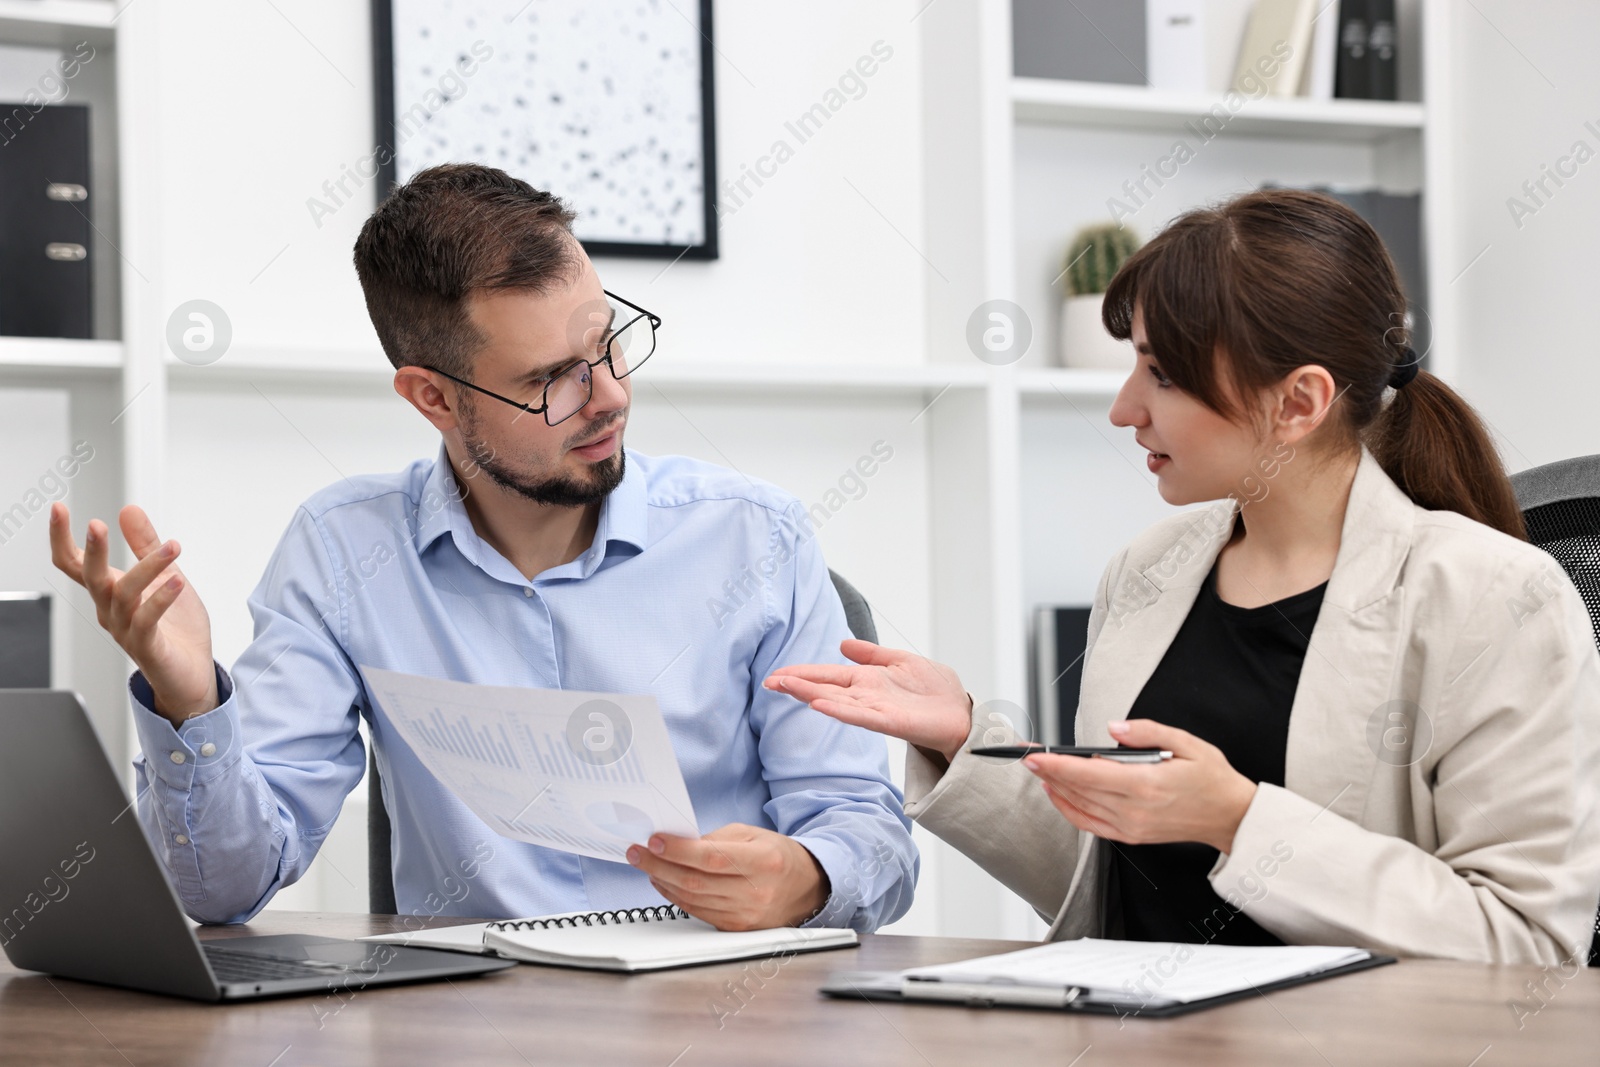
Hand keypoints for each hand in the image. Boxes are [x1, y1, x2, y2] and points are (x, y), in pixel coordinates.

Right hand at [49, 502, 217, 725]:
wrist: (192, 675)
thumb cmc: (177, 629)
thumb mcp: (166, 576)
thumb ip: (146, 546)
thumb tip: (128, 510)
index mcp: (111, 592)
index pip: (74, 564)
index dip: (61, 538)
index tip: (58, 508)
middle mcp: (111, 611)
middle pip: (90, 578)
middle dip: (92, 551)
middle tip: (97, 525)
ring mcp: (126, 630)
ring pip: (124, 595)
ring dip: (148, 568)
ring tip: (172, 548)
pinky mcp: (147, 647)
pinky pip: (147, 621)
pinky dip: (161, 599)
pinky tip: (177, 582)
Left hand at [626, 824, 828, 930]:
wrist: (806, 889)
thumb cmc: (777, 856)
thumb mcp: (752, 835)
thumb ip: (716, 839)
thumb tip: (676, 844)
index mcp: (764, 862)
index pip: (712, 858)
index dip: (678, 850)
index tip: (654, 841)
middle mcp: (756, 892)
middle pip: (695, 882)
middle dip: (659, 865)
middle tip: (637, 853)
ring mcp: (745, 915)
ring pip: (692, 899)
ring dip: (662, 881)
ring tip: (646, 865)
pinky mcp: (736, 929)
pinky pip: (697, 912)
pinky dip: (676, 896)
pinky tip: (664, 882)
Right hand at [762, 639, 972, 762]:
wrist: (961, 712)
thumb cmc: (936, 690)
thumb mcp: (901, 660)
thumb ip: (872, 654)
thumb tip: (842, 643)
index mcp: (867, 680)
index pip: (827, 675)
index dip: (802, 674)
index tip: (777, 674)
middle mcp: (865, 696)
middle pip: (824, 688)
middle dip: (796, 685)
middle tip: (768, 682)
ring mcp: (875, 710)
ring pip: (835, 701)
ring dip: (809, 695)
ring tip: (785, 688)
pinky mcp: (889, 722)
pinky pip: (859, 715)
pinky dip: (839, 710)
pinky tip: (820, 704)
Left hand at [1025, 719, 1257, 853]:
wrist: (1231, 817)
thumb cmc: (1212, 778)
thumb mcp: (1188, 743)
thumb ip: (1147, 732)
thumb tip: (1114, 728)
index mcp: (1146, 785)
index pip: (1089, 774)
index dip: (1057, 765)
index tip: (1034, 756)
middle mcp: (1134, 810)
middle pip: (1078, 790)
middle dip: (1048, 772)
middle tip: (1027, 755)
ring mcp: (1131, 827)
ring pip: (1080, 807)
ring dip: (1055, 789)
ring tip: (1038, 770)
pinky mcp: (1131, 836)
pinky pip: (1090, 825)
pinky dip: (1068, 810)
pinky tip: (1058, 794)